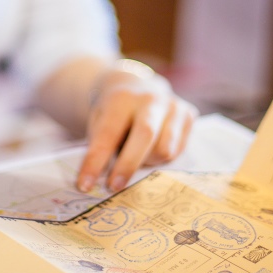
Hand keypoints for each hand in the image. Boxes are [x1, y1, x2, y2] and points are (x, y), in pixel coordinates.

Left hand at [77, 61, 197, 192]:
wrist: (135, 85)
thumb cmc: (113, 112)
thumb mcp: (99, 120)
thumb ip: (99, 145)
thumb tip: (95, 181)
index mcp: (122, 98)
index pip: (108, 134)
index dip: (96, 162)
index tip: (84, 185)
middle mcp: (150, 98)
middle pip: (145, 136)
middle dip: (128, 165)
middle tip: (114, 187)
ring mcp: (172, 105)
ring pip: (165, 149)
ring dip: (148, 163)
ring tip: (135, 158)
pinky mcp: (188, 114)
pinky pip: (177, 150)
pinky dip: (161, 158)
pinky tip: (151, 149)